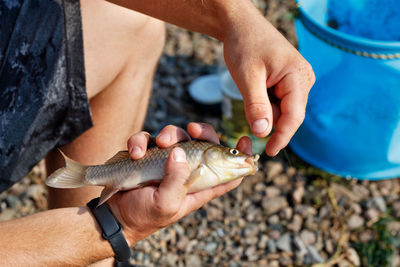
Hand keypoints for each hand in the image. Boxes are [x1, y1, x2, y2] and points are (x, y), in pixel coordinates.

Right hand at [107, 122, 251, 244]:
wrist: (115, 216)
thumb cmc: (144, 216)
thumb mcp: (165, 204)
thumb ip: (176, 180)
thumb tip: (180, 152)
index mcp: (198, 185)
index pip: (226, 171)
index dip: (239, 157)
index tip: (246, 140)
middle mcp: (185, 170)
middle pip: (203, 144)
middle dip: (203, 131)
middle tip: (193, 129)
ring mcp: (165, 160)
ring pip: (177, 136)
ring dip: (169, 134)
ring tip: (161, 143)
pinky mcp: (146, 154)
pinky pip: (147, 139)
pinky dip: (141, 141)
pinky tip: (136, 153)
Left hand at [222, 8, 314, 155]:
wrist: (241, 26)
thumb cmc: (245, 45)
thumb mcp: (247, 77)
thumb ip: (256, 106)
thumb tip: (262, 133)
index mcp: (298, 77)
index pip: (294, 116)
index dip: (282, 137)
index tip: (269, 152)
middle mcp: (303, 80)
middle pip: (289, 115)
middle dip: (271, 123)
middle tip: (249, 120)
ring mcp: (296, 81)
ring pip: (282, 110)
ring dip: (266, 112)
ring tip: (251, 91)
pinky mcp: (287, 82)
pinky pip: (278, 103)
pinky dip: (265, 105)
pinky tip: (255, 91)